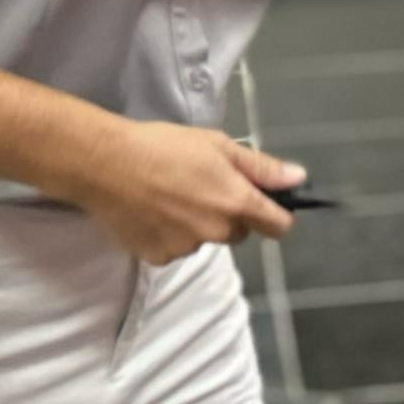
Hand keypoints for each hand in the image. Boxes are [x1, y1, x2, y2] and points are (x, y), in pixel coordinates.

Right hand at [73, 121, 306, 264]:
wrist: (105, 164)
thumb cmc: (164, 147)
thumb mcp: (218, 146)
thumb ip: (261, 167)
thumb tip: (298, 178)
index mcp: (237, 203)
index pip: (278, 225)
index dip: (277, 214)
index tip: (267, 205)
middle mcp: (217, 232)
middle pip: (238, 231)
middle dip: (229, 214)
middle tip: (202, 186)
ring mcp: (187, 248)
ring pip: (205, 239)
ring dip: (196, 224)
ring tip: (169, 196)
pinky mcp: (158, 258)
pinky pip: (175, 248)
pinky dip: (169, 234)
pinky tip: (151, 211)